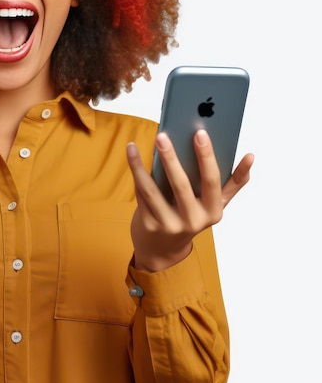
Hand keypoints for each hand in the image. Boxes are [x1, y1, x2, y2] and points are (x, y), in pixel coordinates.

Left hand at [126, 129, 253, 271]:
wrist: (163, 249)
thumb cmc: (192, 216)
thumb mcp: (215, 205)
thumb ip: (233, 183)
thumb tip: (251, 156)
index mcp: (214, 212)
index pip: (212, 181)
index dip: (207, 157)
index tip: (201, 133)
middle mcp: (193, 220)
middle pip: (181, 184)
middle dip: (171, 158)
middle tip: (162, 136)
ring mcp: (170, 225)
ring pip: (153, 190)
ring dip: (140, 166)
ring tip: (134, 146)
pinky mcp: (149, 225)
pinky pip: (141, 194)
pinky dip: (135, 174)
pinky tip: (131, 154)